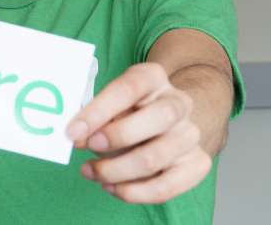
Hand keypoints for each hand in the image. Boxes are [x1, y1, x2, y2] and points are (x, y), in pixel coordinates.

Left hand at [66, 62, 210, 203]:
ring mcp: (191, 134)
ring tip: (91, 171)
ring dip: (115, 170)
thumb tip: (76, 137)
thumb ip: (95, 116)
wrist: (168, 121)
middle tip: (88, 147)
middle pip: (158, 118)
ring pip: (155, 158)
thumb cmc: (128, 109)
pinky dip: (133, 192)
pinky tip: (111, 187)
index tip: (72, 131)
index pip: (128, 88)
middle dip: (117, 136)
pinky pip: (166, 187)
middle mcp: (179, 102)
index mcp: (153, 77)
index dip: (98, 111)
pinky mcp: (197, 164)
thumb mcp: (110, 102)